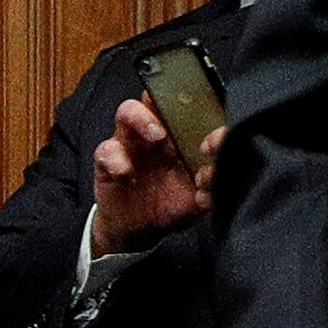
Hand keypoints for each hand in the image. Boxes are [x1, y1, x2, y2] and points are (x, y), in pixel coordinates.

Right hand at [90, 98, 217, 254]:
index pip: (192, 108)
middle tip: (184, 116)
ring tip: (156, 136)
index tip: (213, 137)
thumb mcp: (200, 197)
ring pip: (128, 111)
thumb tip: (221, 173)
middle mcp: (157, 133)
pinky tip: (127, 176)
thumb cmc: (173, 204)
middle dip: (167, 99)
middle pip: (157, 98)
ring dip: (141, 119)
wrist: (141, 229)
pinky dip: (116, 160)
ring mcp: (131, 144)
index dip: (203, 111)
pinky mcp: (108, 160)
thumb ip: (214, 184)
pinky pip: (106, 150)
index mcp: (184, 136)